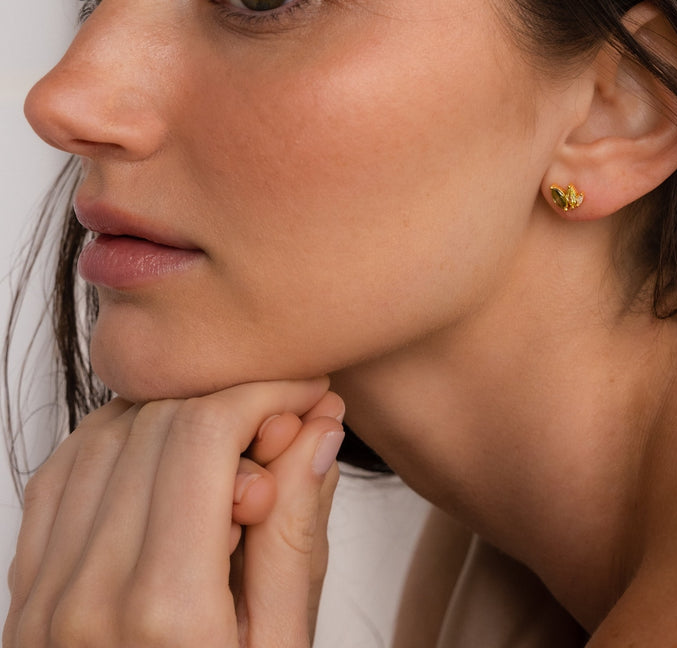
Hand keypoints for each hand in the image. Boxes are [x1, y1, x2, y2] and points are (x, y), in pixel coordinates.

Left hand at [4, 378, 344, 646]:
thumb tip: (320, 427)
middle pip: (159, 422)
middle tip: (285, 429)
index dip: (267, 391)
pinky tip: (170, 463)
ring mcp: (42, 597)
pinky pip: (62, 475)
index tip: (312, 394)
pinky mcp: (23, 598)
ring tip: (233, 453)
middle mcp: (88, 595)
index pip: (205, 432)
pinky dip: (120, 443)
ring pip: (105, 434)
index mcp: (164, 612)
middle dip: (233, 401)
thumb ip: (297, 533)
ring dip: (178, 418)